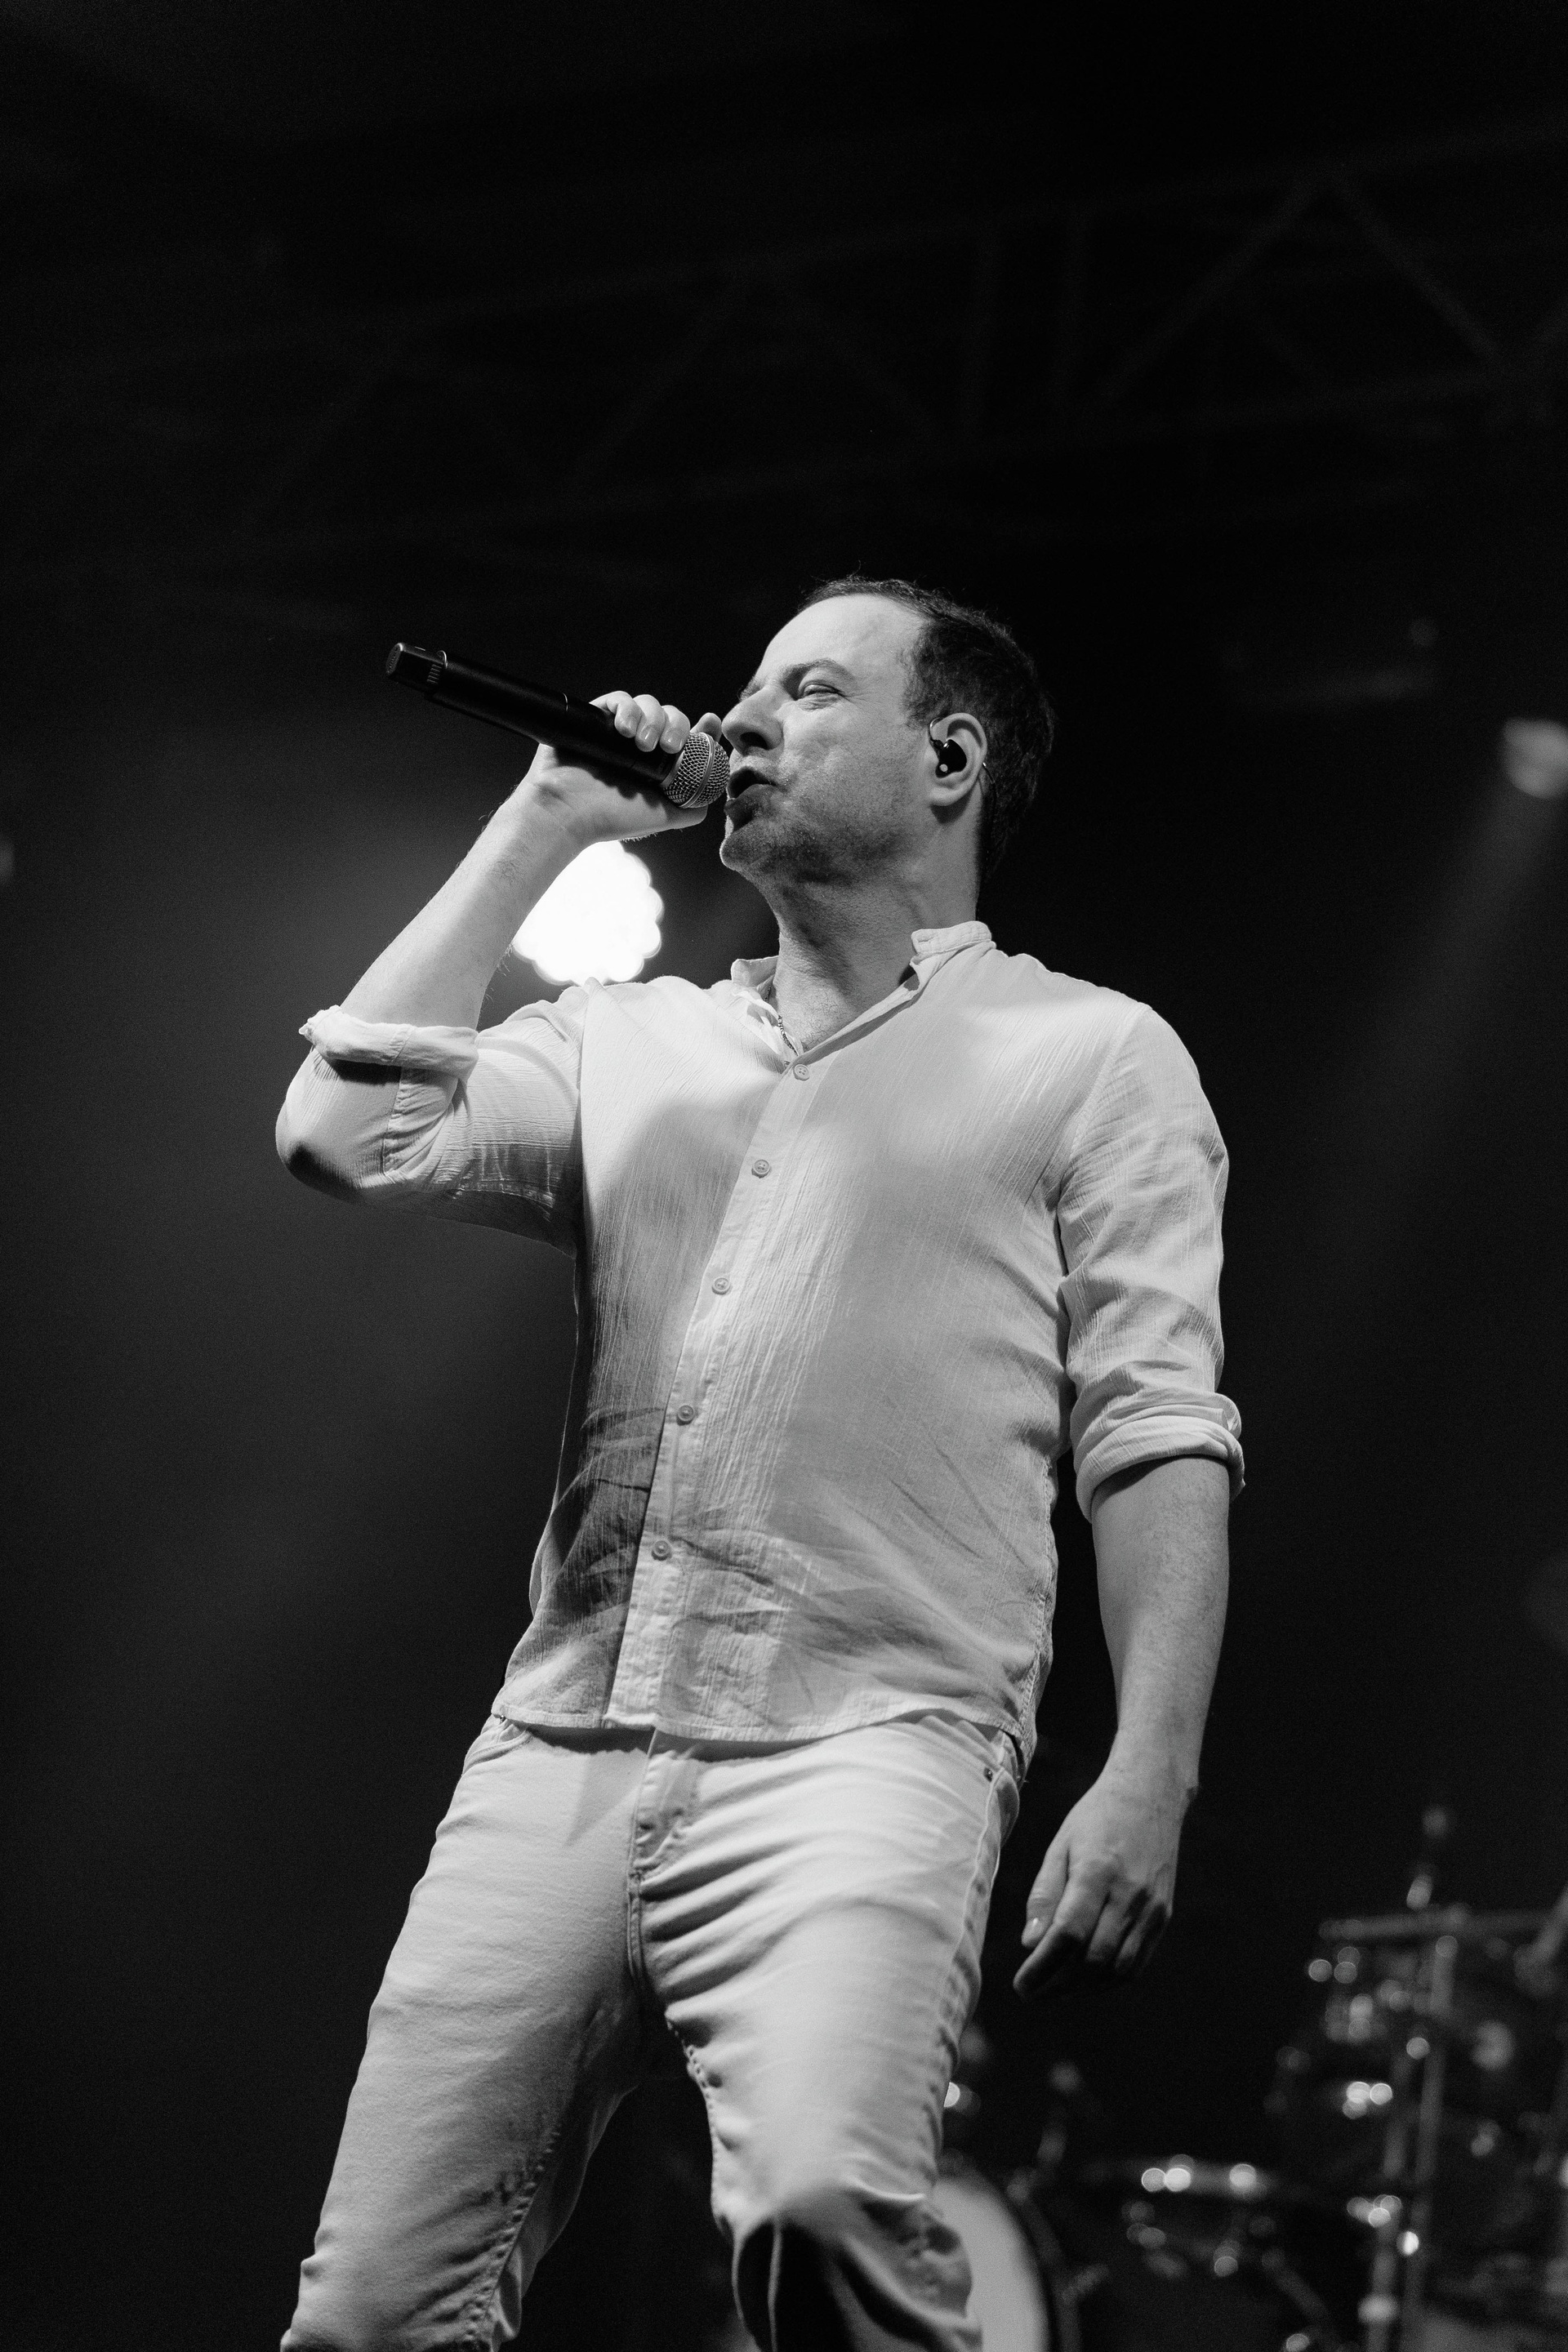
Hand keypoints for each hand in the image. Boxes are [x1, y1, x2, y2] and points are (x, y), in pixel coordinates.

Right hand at [524, 691, 724, 844]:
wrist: (568, 813)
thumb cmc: (610, 818)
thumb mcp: (662, 816)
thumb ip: (691, 808)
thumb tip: (712, 795)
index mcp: (657, 764)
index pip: (687, 737)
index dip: (703, 729)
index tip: (711, 723)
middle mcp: (638, 746)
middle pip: (671, 716)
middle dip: (675, 726)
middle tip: (669, 747)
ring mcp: (616, 731)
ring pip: (648, 704)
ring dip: (652, 718)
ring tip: (641, 743)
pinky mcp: (594, 717)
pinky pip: (618, 699)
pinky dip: (627, 708)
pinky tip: (624, 729)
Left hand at [1012, 1758, 1189, 1999]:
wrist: (1150, 1795)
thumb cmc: (1096, 1818)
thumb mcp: (1061, 1845)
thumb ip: (1045, 1894)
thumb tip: (1029, 1944)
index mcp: (1097, 1871)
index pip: (1068, 1935)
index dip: (1042, 1968)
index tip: (1020, 1985)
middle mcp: (1129, 1894)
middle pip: (1092, 1960)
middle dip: (1058, 1985)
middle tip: (1032, 1991)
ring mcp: (1152, 1908)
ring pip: (1116, 1969)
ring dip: (1083, 1989)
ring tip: (1055, 1989)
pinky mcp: (1164, 1916)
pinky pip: (1137, 1963)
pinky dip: (1109, 1980)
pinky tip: (1086, 1980)